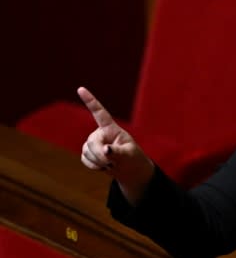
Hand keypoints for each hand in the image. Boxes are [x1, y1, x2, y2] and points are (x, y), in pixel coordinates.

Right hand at [78, 87, 154, 204]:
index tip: (81, 89)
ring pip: (86, 151)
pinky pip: (84, 159)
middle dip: (99, 155)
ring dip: (98, 161)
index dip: (90, 101)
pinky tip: (103, 166)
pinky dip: (94, 165)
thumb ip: (118, 152)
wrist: (129, 169)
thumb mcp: (129, 154)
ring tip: (111, 163)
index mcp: (112, 129)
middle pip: (91, 142)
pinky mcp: (88, 152)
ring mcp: (93, 142)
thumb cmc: (132, 158)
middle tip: (112, 163)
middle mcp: (100, 133)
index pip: (100, 113)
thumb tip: (105, 150)